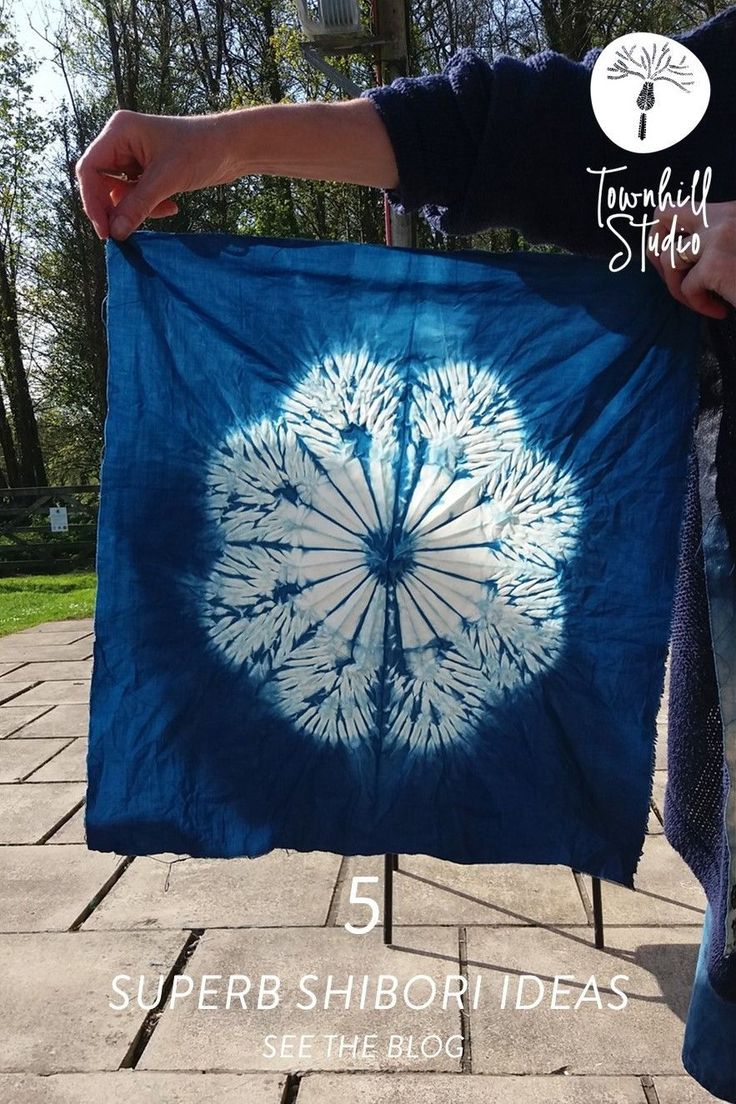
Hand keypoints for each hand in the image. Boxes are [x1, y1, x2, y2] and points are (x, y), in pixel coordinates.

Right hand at [75, 109, 239, 240]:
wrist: (232, 148)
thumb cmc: (201, 150)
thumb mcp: (167, 180)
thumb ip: (138, 206)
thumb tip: (115, 232)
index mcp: (119, 131)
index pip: (89, 170)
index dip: (92, 202)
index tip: (105, 231)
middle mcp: (121, 141)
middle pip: (100, 183)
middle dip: (115, 208)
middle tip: (126, 233)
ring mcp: (133, 156)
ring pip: (119, 193)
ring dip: (138, 209)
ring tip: (166, 209)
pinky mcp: (146, 171)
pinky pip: (135, 196)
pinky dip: (149, 207)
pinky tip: (172, 206)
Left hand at [646, 200, 735, 319]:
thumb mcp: (735, 247)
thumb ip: (715, 242)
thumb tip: (673, 252)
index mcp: (730, 210)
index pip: (679, 209)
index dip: (667, 235)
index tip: (677, 261)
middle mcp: (723, 217)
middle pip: (662, 215)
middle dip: (656, 246)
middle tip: (672, 273)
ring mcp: (718, 237)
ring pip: (669, 258)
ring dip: (678, 288)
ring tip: (702, 301)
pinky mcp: (715, 264)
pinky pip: (686, 287)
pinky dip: (699, 305)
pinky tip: (720, 311)